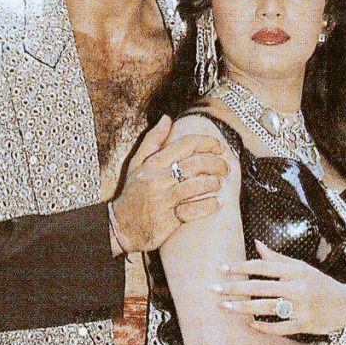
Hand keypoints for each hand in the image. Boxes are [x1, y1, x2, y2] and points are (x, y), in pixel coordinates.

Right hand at [111, 116, 228, 253]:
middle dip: (216, 163)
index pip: (186, 144)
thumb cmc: (133, 193)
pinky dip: (207, 206)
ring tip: (219, 184)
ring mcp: (162, 200)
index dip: (207, 142)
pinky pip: (192, 210)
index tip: (220, 147)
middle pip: (195, 164)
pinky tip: (215, 203)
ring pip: (196, 186)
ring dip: (213, 183)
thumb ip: (152, 141)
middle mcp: (157, 179)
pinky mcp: (167, 220)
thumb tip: (166, 118)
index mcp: (153, 163)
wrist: (120, 226)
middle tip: (226, 167)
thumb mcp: (137, 164)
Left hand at [213, 241, 345, 335]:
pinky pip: (281, 327)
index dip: (241, 267)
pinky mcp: (304, 324)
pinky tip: (249, 325)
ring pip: (267, 307)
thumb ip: (277, 258)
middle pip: (260, 287)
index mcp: (295, 271)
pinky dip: (265, 326)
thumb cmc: (319, 284)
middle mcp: (297, 287)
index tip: (221, 269)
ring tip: (224, 307)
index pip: (262, 267)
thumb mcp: (301, 268)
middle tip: (213, 289)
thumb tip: (257, 244)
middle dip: (235, 288)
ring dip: (243, 307)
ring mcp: (301, 307)